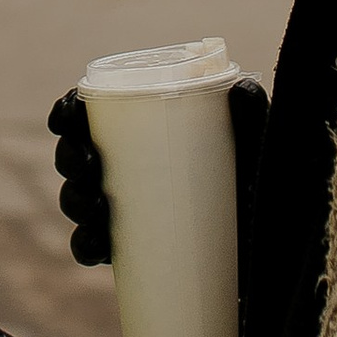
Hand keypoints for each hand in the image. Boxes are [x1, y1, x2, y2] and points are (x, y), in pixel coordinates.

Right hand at [50, 79, 271, 267]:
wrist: (269, 247)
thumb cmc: (256, 182)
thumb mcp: (254, 145)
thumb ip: (251, 114)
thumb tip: (241, 87)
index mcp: (143, 133)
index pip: (89, 116)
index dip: (67, 114)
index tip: (66, 120)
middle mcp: (124, 169)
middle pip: (76, 156)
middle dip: (69, 158)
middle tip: (88, 164)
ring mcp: (124, 211)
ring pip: (78, 200)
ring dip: (74, 200)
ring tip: (97, 205)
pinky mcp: (129, 250)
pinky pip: (93, 248)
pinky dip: (86, 246)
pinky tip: (95, 245)